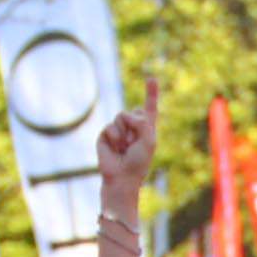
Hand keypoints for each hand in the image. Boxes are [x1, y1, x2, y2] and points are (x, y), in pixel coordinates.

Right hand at [95, 81, 157, 205]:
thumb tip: (126, 114)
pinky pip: (109, 126)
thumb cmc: (138, 163)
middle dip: (135, 124)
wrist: (121, 178)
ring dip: (124, 134)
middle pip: (133, 110)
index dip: (151, 93)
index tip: (151, 78)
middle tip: (134, 143)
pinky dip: (114, 138)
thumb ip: (142, 123)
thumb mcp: (148, 141)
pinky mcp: (105, 135)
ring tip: (124, 148)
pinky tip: (115, 149)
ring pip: (120, 116)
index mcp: (147, 129)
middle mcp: (132, 127)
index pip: (149, 108)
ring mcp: (118, 130)